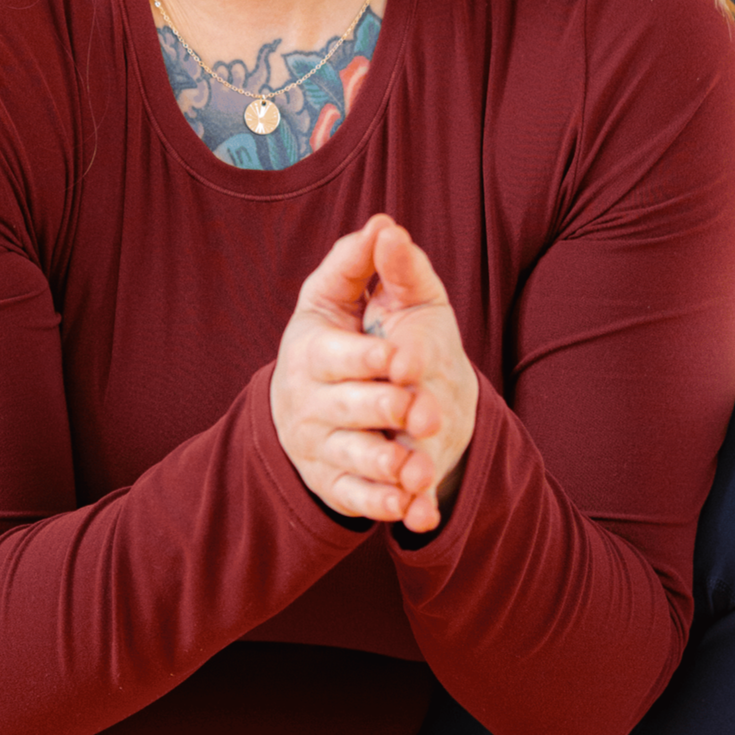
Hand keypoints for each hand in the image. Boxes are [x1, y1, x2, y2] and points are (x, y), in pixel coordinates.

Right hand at [270, 213, 479, 534]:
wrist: (326, 402)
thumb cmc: (352, 336)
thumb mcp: (352, 295)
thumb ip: (365, 263)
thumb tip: (384, 225)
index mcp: (313, 350)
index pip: (337, 357)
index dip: (368, 359)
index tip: (402, 360)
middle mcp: (312, 402)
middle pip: (347, 410)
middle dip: (385, 410)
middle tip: (421, 410)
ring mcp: (323, 446)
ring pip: (351, 460)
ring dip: (385, 466)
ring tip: (414, 467)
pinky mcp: (336, 484)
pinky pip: (356, 500)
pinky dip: (382, 506)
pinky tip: (410, 510)